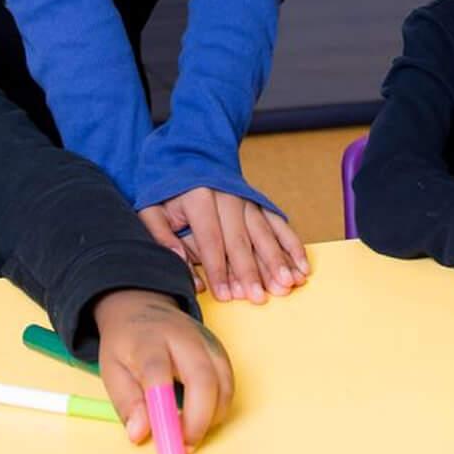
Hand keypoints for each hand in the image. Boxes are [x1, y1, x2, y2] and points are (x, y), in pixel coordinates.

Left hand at [91, 289, 234, 449]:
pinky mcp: (221, 350)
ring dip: (211, 416)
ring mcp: (207, 341)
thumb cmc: (126, 343)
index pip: (158, 371)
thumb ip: (126, 403)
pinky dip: (219, 407)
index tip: (164, 441)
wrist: (143, 306)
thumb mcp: (111, 370)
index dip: (163, 410)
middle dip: (198, 419)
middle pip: (202, 378)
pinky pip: (229, 383)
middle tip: (185, 446)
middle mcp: (183, 337)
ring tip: (188, 432)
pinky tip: (201, 416)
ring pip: (223, 383)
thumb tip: (140, 435)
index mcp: (148, 340)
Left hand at [138, 188, 308, 303]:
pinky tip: (301, 265)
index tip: (226, 295)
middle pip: (241, 239)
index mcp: (199, 196)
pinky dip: (292, 246)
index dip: (219, 269)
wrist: (189, 156)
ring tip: (286, 284)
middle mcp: (228, 196)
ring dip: (277, 261)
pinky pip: (278, 225)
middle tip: (260, 297)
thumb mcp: (152, 208)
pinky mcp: (260, 203)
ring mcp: (248, 199)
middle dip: (252, 271)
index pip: (211, 239)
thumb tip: (178, 261)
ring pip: (264, 233)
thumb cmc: (168, 191)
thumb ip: (161, 236)